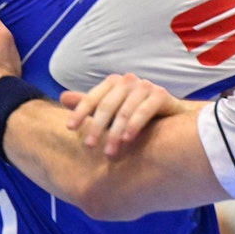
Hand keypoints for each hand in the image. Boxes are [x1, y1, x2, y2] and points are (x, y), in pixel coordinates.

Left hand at [61, 73, 184, 156]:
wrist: (172, 116)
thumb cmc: (137, 112)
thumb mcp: (111, 110)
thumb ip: (90, 105)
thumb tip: (62, 97)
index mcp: (114, 82)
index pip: (92, 97)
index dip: (80, 112)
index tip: (70, 128)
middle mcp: (129, 80)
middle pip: (107, 106)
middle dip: (96, 127)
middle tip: (89, 146)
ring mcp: (146, 86)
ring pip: (124, 111)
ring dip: (114, 133)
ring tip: (109, 152)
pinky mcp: (161, 95)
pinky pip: (144, 111)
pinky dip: (134, 126)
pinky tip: (127, 140)